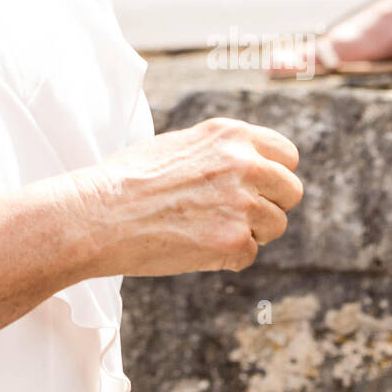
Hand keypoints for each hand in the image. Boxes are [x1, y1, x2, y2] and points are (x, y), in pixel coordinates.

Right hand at [70, 117, 302, 277]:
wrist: (100, 212)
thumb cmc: (130, 179)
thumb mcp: (181, 145)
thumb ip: (222, 153)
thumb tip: (254, 170)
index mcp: (230, 134)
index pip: (286, 154)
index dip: (274, 173)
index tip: (259, 187)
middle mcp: (244, 163)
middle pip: (291, 191)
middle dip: (269, 205)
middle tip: (235, 214)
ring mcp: (242, 203)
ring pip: (275, 225)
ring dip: (249, 232)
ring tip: (206, 228)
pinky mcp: (234, 241)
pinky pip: (250, 254)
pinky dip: (228, 257)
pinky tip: (194, 245)